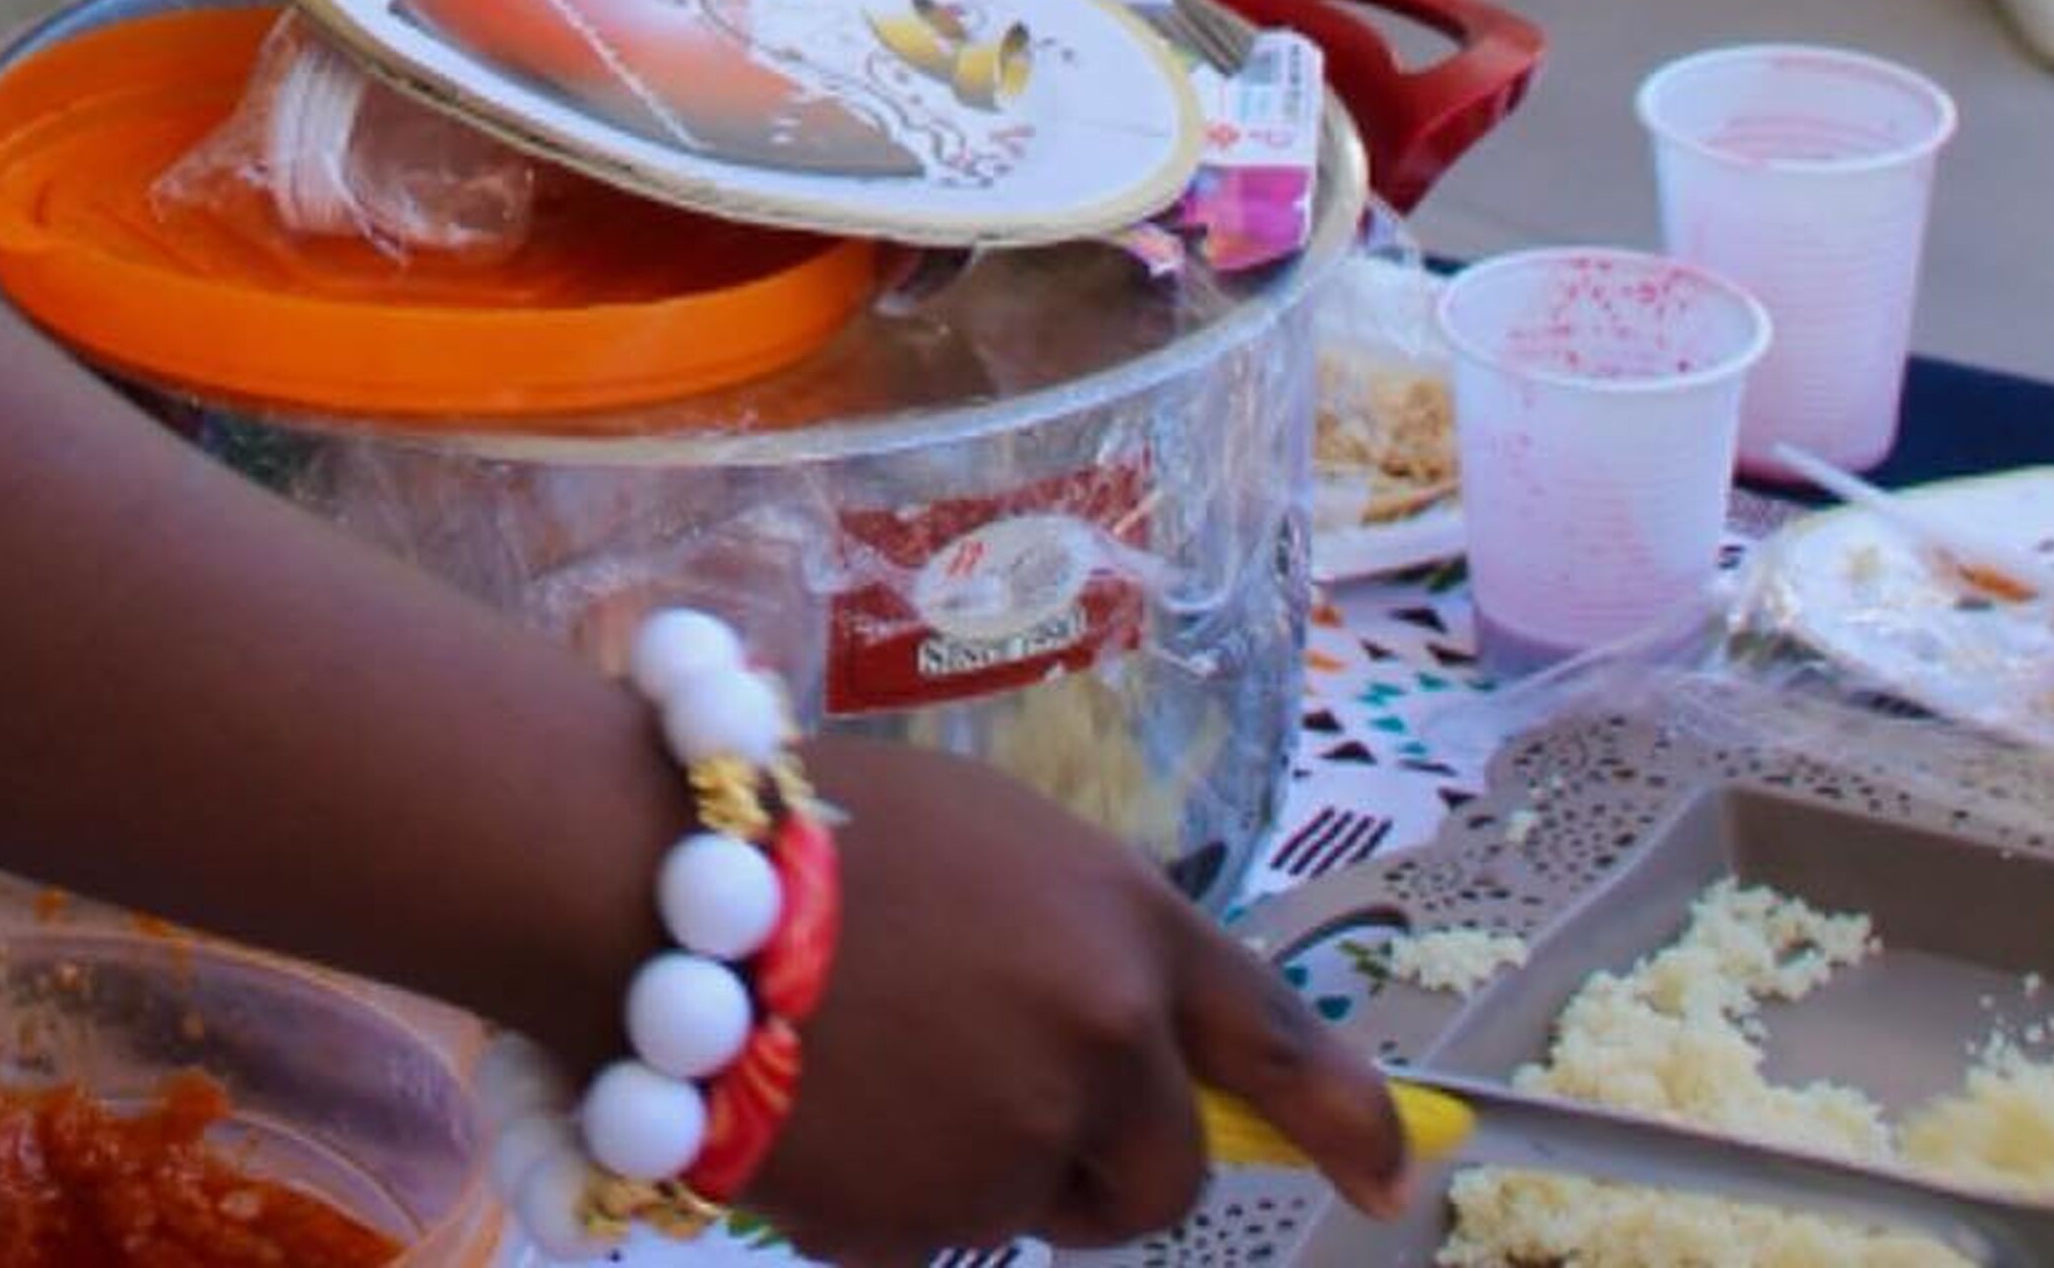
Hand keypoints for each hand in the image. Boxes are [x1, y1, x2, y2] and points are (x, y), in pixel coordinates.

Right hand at [755, 760, 1410, 1259]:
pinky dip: (891, 1202)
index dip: (1349, 1116)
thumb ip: (1083, 947)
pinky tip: (822, 1111)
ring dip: (982, 1171)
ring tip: (874, 1066)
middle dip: (1100, 1163)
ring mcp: (1018, 1140)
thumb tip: (1137, 1051)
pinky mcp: (932, 1226)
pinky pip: (937, 1241)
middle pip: (1164, 1172)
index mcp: (1122, 923)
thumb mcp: (993, 847)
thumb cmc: (815, 826)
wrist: (659, 883)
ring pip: (1039, 1207)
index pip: (1276, 1038)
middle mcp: (1100, 1036)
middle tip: (996, 1100)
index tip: (1394, 1175)